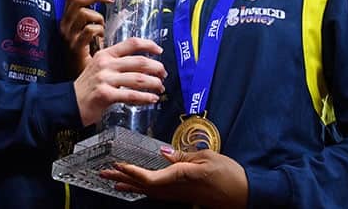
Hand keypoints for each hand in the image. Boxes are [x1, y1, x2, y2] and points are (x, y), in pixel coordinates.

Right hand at [60, 0, 113, 75]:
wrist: (77, 87)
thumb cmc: (85, 63)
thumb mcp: (87, 39)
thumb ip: (92, 25)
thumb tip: (107, 10)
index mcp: (67, 23)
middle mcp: (65, 27)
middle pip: (76, 1)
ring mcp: (68, 37)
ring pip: (84, 14)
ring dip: (98, 19)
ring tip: (102, 31)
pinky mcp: (74, 47)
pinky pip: (89, 30)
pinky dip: (98, 32)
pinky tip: (100, 41)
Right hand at [73, 37, 165, 125]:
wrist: (69, 103)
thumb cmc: (87, 87)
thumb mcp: (99, 67)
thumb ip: (117, 63)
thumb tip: (143, 65)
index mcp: (105, 54)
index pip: (132, 43)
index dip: (149, 45)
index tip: (159, 50)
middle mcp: (106, 64)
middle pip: (139, 61)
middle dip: (156, 68)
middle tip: (163, 74)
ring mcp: (105, 79)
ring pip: (138, 79)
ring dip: (154, 83)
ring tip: (160, 87)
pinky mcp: (105, 95)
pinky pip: (131, 95)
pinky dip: (145, 97)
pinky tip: (152, 99)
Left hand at [100, 146, 248, 208]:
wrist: (244, 195)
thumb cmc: (229, 175)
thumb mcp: (207, 158)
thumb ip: (183, 156)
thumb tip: (163, 152)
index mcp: (180, 177)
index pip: (149, 178)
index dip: (131, 172)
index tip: (117, 164)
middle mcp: (176, 190)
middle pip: (143, 186)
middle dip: (122, 179)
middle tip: (103, 173)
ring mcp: (179, 195)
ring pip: (148, 191)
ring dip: (130, 185)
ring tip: (113, 182)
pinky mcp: (183, 196)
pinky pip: (157, 193)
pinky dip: (143, 189)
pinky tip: (137, 188)